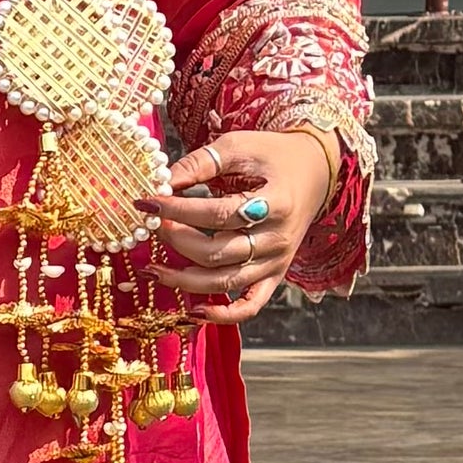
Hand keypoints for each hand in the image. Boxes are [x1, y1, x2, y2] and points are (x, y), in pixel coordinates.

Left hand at [137, 128, 334, 324]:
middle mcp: (277, 239)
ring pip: (225, 282)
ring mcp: (276, 262)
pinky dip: (223, 316)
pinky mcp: (274, 276)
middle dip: (176, 240)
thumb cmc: (273, 155)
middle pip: (218, 252)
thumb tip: (162, 181)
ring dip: (184, 280)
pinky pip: (250, 306)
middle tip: (152, 225)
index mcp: (275, 203)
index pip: (218, 214)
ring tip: (152, 268)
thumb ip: (201, 163)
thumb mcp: (239, 147)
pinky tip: (194, 312)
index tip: (147, 202)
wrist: (315, 172)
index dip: (179, 210)